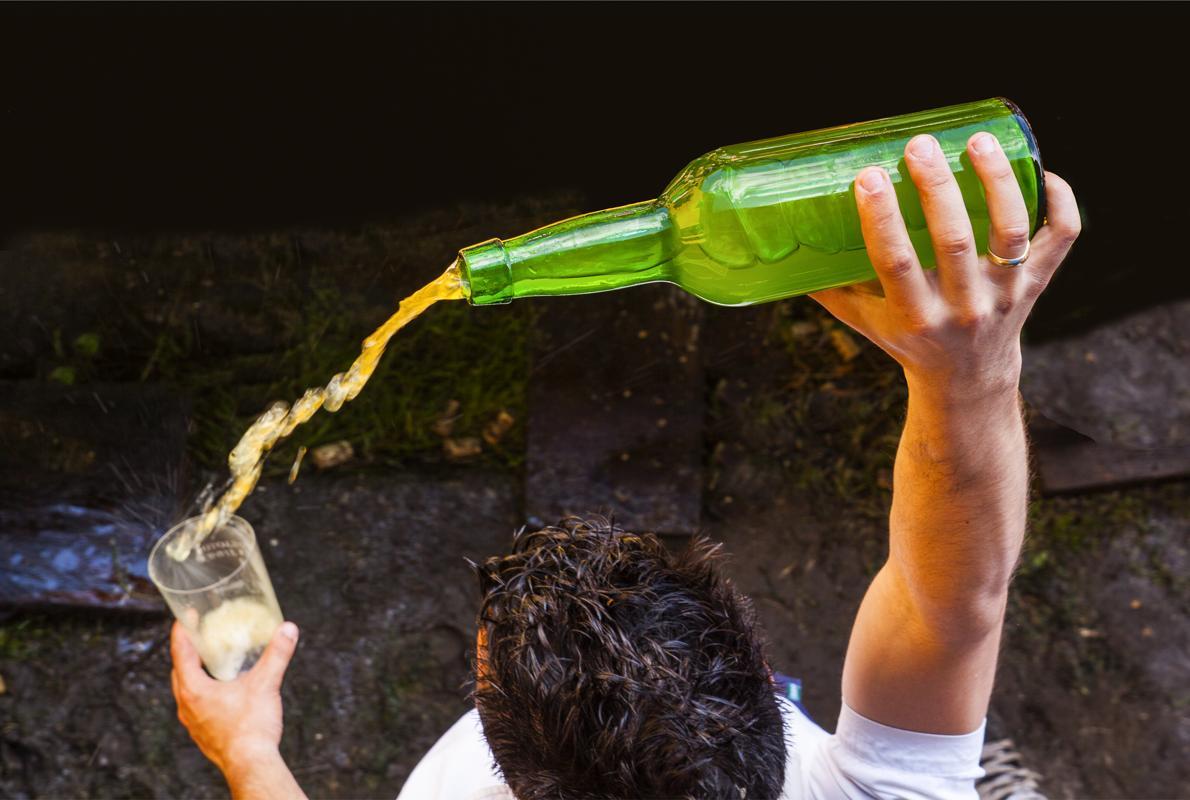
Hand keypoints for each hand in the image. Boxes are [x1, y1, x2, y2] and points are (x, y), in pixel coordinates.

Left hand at [170, 619, 298, 775]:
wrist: (251, 766)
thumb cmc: (252, 728)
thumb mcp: (266, 684)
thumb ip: (277, 654)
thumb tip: (288, 629)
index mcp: (193, 690)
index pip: (179, 652)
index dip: (182, 630)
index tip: (187, 615)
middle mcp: (186, 705)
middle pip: (180, 670)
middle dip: (189, 651)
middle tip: (202, 635)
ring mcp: (192, 722)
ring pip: (186, 690)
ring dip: (195, 673)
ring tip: (212, 662)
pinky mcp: (202, 733)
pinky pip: (196, 705)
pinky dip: (203, 691)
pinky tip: (222, 691)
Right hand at [811, 132, 1080, 404]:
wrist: (967, 380)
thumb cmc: (907, 341)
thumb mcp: (865, 322)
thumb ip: (830, 286)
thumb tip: (787, 244)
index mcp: (915, 318)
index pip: (896, 264)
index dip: (882, 219)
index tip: (869, 176)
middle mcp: (963, 308)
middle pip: (955, 241)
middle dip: (937, 189)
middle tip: (918, 146)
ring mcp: (1005, 295)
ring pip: (1009, 232)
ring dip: (997, 183)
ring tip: (977, 141)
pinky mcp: (1037, 283)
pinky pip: (1061, 238)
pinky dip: (1060, 201)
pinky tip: (1042, 170)